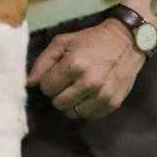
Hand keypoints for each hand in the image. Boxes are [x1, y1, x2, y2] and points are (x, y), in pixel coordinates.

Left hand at [26, 19, 144, 120]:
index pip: (47, 88)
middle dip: (59, 93)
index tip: (57, 74)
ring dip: (72, 103)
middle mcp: (88, 82)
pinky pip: (90, 116)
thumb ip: (43, 61)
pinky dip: (86, 108)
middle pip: (58, 103)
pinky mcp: (113, 103)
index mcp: (74, 64)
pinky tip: (90, 94)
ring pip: (73, 113)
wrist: (127, 40)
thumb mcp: (64, 41)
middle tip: (67, 82)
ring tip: (78, 89)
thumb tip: (29, 83)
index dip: (49, 81)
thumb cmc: (91, 40)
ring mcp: (102, 95)